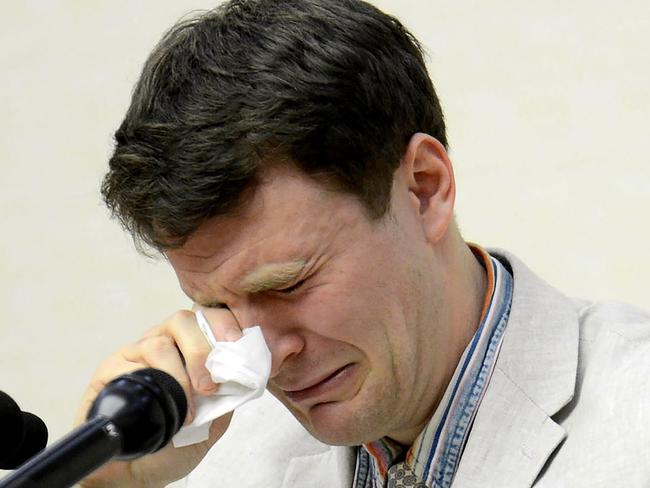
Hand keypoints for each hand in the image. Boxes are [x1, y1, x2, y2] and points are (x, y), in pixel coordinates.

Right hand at [76, 308, 242, 487]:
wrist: (137, 472)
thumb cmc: (176, 442)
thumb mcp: (213, 421)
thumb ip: (228, 397)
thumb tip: (241, 376)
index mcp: (188, 346)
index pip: (206, 317)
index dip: (223, 324)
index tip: (237, 345)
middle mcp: (161, 342)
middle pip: (182, 322)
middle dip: (201, 350)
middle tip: (209, 386)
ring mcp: (134, 354)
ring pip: (157, 343)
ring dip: (178, 376)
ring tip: (188, 410)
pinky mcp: (108, 371)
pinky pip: (127, 365)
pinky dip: (150, 385)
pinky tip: (162, 410)